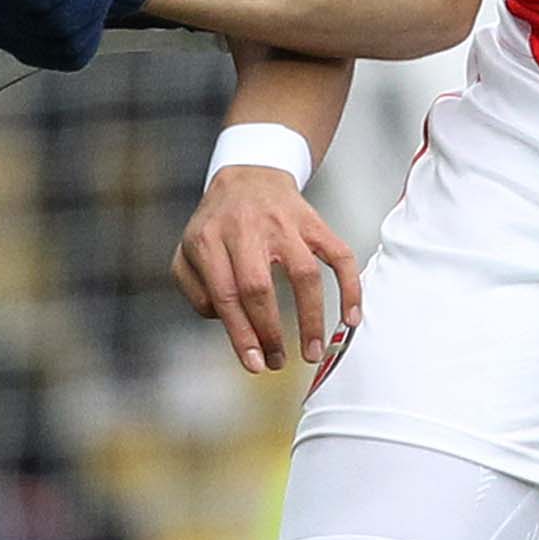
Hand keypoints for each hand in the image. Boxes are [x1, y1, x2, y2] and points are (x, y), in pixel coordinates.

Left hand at [175, 163, 360, 372]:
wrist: (249, 175)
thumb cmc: (217, 225)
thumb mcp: (188, 252)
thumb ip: (195, 291)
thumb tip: (227, 322)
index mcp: (210, 240)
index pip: (226, 296)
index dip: (241, 335)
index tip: (254, 363)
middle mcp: (246, 229)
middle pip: (259, 288)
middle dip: (270, 332)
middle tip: (278, 361)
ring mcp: (283, 224)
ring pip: (304, 273)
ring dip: (311, 318)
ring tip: (313, 352)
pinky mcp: (313, 222)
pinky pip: (339, 254)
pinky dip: (350, 287)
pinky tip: (351, 318)